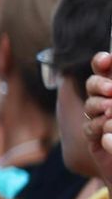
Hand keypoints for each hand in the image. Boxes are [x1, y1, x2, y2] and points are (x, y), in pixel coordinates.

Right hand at [85, 52, 111, 176]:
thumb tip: (111, 93)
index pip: (104, 68)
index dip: (101, 62)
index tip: (105, 61)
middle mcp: (109, 100)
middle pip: (93, 84)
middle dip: (99, 84)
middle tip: (111, 90)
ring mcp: (101, 118)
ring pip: (90, 105)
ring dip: (99, 106)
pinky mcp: (96, 137)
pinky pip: (89, 127)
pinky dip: (99, 126)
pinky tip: (109, 129)